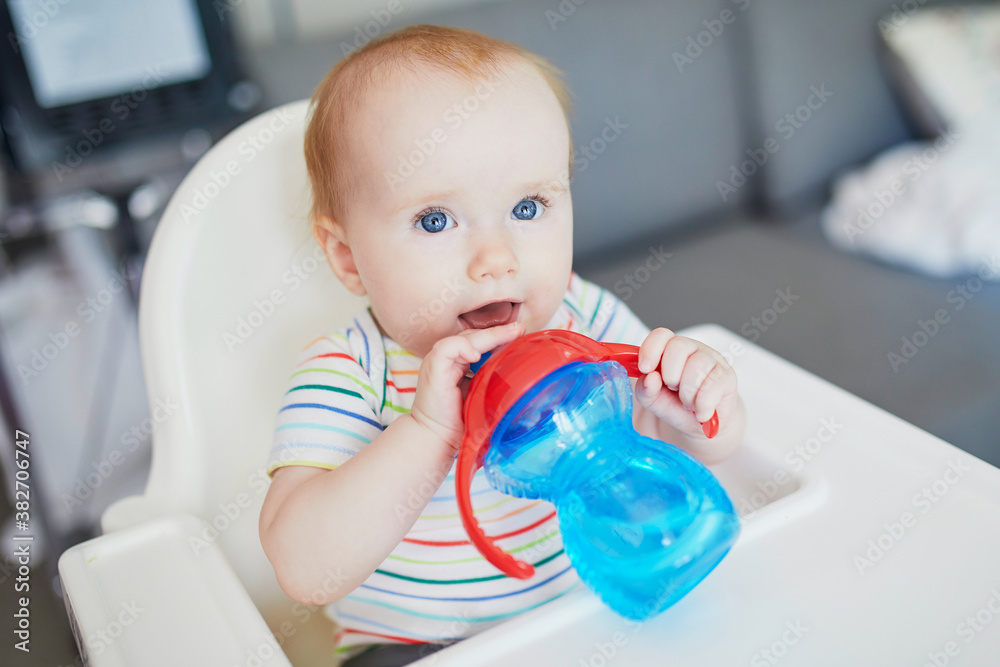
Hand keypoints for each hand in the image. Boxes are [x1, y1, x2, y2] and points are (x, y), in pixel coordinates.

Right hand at [410, 322, 524, 451]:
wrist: (437, 441)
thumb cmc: (460, 425)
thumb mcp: (483, 397)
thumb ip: (494, 382)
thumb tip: (522, 377)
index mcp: (457, 364)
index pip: (478, 341)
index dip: (498, 336)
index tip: (521, 334)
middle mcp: (447, 360)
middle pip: (473, 336)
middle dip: (498, 332)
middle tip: (520, 329)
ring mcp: (438, 362)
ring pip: (463, 338)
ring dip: (488, 336)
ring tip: (510, 334)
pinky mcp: (433, 369)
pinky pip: (447, 349)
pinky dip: (463, 347)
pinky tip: (477, 355)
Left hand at [634, 328, 738, 439]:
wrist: (700, 425)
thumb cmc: (675, 406)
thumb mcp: (653, 400)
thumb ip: (645, 390)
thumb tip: (649, 378)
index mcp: (670, 350)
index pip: (661, 335)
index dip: (651, 349)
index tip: (645, 368)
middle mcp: (693, 350)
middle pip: (679, 346)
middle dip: (670, 374)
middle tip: (673, 389)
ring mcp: (712, 360)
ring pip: (697, 364)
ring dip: (687, 392)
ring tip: (687, 403)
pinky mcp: (727, 376)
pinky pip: (713, 384)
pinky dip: (702, 404)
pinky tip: (699, 411)